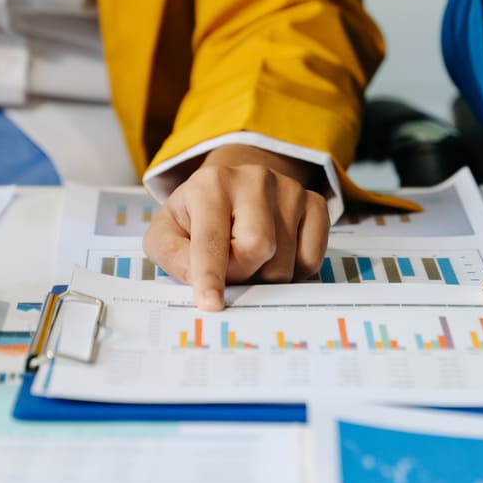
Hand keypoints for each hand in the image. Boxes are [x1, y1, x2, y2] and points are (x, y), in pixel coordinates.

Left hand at [143, 145, 330, 311]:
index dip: (210, 274)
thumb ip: (173, 254)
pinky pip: (310, 261)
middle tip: (229, 269)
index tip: (211, 303)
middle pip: (257, 249)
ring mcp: (290, 190)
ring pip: (284, 262)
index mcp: (212, 183)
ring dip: (264, 277)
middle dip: (240, 273)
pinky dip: (292, 272)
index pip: (212, 239)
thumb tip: (198, 278)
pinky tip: (276, 257)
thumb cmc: (198, 216)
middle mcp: (255, 179)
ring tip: (250, 260)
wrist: (234, 187)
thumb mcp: (167, 230)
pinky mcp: (315, 204)